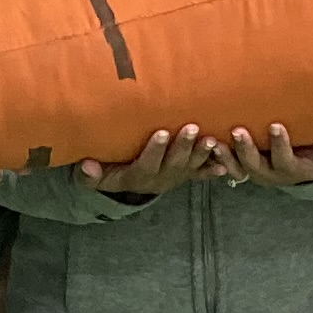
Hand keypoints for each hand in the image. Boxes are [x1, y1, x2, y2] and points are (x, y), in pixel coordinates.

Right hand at [77, 129, 207, 200]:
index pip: (147, 163)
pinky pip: (201, 174)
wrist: (127, 184)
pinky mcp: (186, 175)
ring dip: (202, 154)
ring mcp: (175, 177)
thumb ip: (90, 174)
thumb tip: (86, 165)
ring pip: (191, 166)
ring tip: (212, 140)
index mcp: (138, 176)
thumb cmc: (110, 171)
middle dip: (184, 146)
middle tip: (192, 128)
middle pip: (174, 164)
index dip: (155, 150)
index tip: (162, 132)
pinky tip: (226, 164)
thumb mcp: (96, 177)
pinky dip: (213, 169)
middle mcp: (160, 178)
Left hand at [211, 124, 312, 188]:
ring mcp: (255, 171)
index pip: (284, 160)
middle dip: (245, 149)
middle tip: (237, 130)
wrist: (310, 168)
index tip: (275, 125)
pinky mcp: (244, 166)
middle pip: (254, 165)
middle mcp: (270, 174)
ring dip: (225, 155)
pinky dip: (217, 157)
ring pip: (237, 167)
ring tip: (214, 140)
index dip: (279, 144)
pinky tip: (206, 142)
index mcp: (291, 171)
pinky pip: (227, 165)